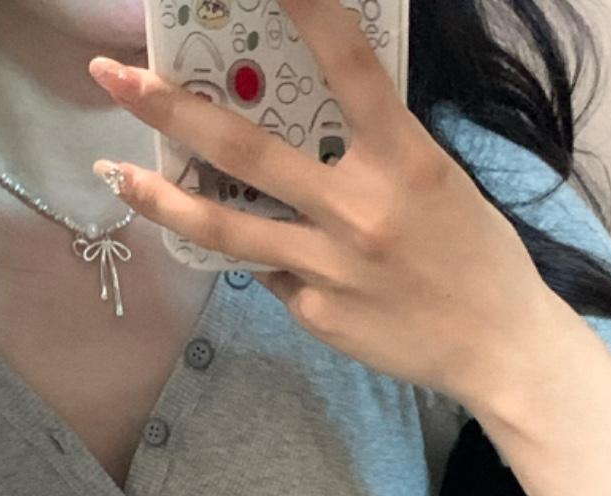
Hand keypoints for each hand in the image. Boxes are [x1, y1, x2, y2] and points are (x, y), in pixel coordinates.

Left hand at [87, 0, 556, 414]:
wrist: (497, 346)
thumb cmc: (475, 254)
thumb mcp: (435, 180)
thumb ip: (375, 149)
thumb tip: (307, 125)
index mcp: (403, 158)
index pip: (349, 64)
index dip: (307, 7)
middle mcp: (357, 209)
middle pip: (245, 151)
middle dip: (171, 107)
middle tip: (114, 76)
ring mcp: (328, 267)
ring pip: (224, 227)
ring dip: (160, 195)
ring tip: (115, 172)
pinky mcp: (314, 313)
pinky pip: (270, 273)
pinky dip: (260, 255)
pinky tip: (263, 251)